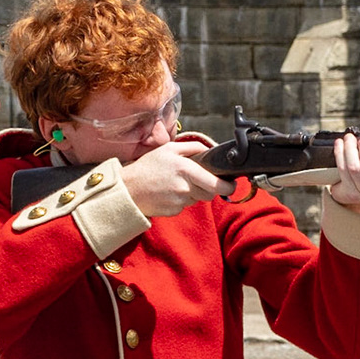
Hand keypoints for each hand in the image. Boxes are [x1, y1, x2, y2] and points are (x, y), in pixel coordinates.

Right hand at [119, 140, 234, 218]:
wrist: (128, 189)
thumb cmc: (147, 167)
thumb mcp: (169, 149)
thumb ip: (192, 147)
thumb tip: (210, 149)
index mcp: (186, 170)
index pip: (216, 184)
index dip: (228, 187)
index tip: (231, 185)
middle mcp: (185, 188)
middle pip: (210, 193)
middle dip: (209, 187)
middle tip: (199, 180)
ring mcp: (179, 201)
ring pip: (197, 198)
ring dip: (193, 192)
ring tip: (177, 183)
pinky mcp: (174, 211)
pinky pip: (185, 205)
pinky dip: (181, 199)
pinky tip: (169, 192)